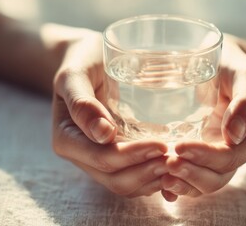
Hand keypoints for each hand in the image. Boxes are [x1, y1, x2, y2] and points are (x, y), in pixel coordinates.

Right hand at [50, 25, 167, 197]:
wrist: (88, 60)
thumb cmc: (82, 62)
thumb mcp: (74, 75)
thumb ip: (81, 102)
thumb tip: (103, 134)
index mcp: (67, 139)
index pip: (102, 158)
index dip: (132, 156)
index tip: (161, 145)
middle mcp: (81, 156)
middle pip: (115, 178)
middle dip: (146, 172)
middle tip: (176, 158)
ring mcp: (97, 160)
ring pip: (126, 184)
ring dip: (152, 179)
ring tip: (178, 165)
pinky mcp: (114, 159)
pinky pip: (133, 179)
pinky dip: (153, 180)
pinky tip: (173, 172)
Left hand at [161, 34, 245, 200]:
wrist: (221, 63)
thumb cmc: (234, 66)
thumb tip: (235, 135)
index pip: (230, 157)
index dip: (206, 158)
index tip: (181, 147)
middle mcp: (235, 152)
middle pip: (215, 177)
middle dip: (191, 174)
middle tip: (166, 164)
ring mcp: (215, 156)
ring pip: (202, 183)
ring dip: (183, 184)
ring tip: (160, 177)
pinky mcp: (199, 155)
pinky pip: (190, 178)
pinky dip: (177, 186)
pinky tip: (160, 186)